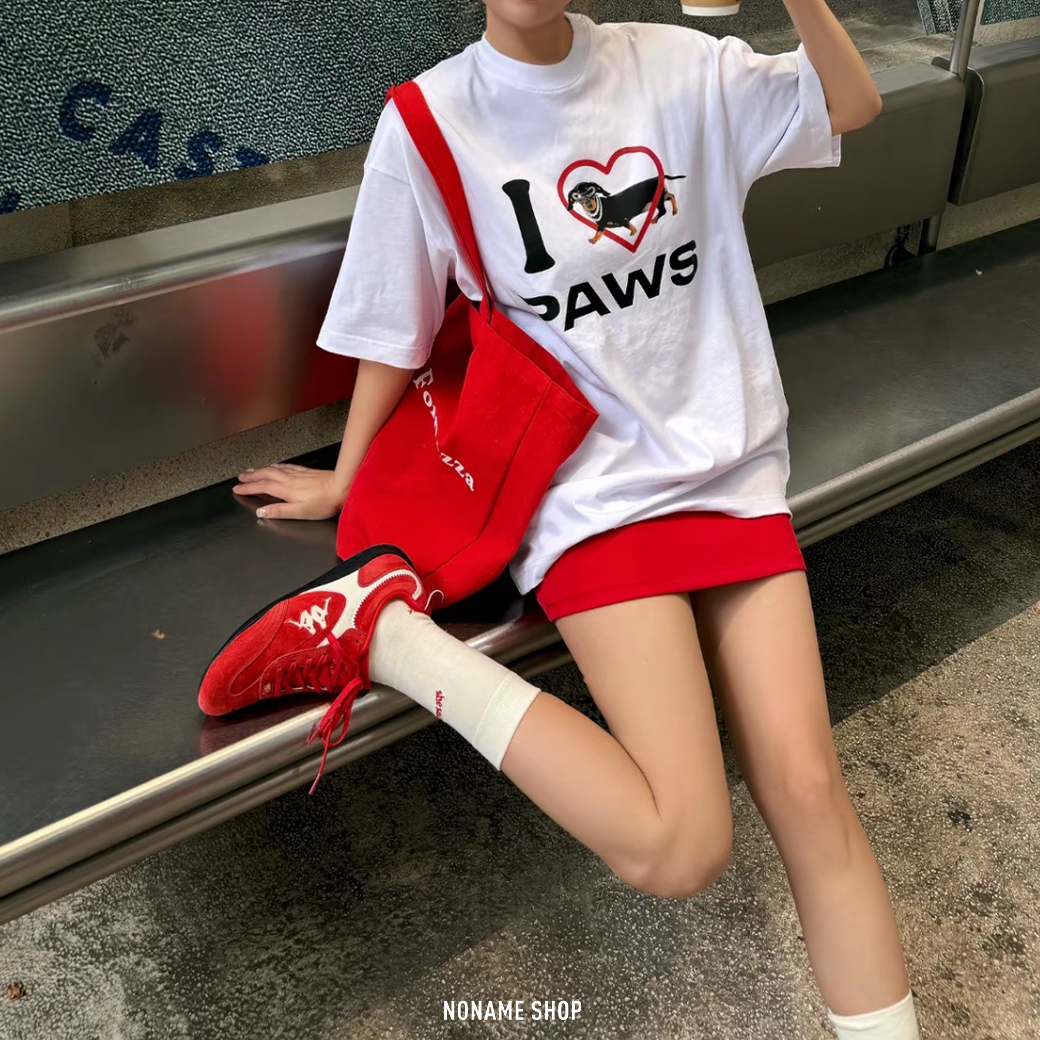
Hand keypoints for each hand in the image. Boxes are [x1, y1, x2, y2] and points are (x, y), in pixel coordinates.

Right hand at [232, 464, 348, 520]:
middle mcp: (290, 480)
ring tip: (252, 470)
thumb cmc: (324, 503)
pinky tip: (275, 465)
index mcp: (286, 490)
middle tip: (240, 477)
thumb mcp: (301, 512)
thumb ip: (280, 512)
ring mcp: (298, 474)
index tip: (237, 489)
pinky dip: (276, 465)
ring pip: (274, 469)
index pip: (262, 487)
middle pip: (266, 475)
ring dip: (261, 469)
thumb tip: (261, 512)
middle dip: (251, 476)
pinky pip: (286, 466)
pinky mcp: (306, 472)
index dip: (248, 488)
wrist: (342, 488)